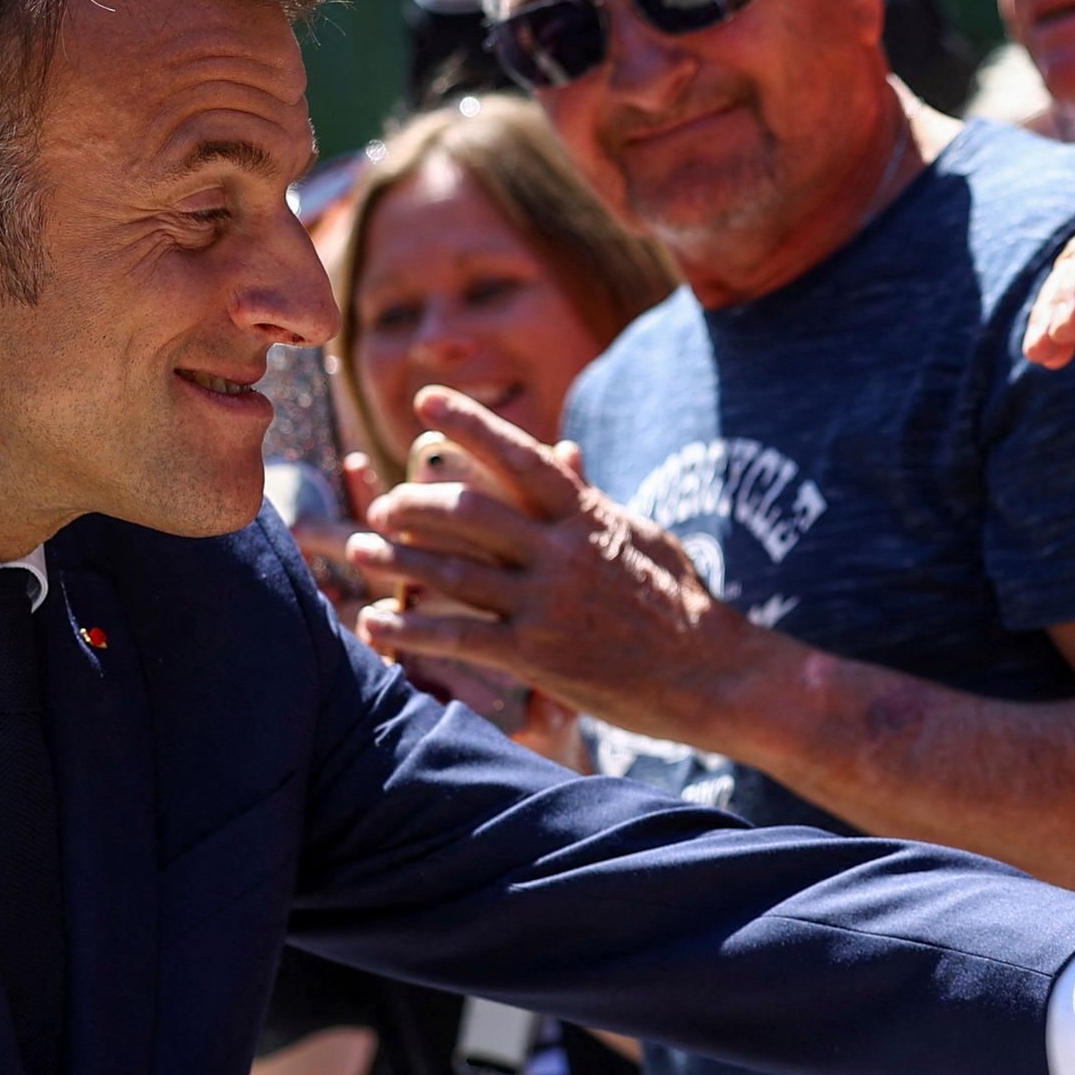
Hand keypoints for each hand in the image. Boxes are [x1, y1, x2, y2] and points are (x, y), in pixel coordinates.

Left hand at [352, 387, 768, 743]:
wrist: (714, 676)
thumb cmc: (682, 604)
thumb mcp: (642, 537)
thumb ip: (592, 497)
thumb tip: (563, 453)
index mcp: (587, 516)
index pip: (520, 455)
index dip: (470, 422)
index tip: (426, 398)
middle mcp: (562, 552)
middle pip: (468, 511)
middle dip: (414, 503)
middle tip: (383, 506)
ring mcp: (548, 604)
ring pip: (453, 570)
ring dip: (398, 558)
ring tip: (360, 549)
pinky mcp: (538, 656)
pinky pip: (459, 635)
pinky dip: (409, 627)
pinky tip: (375, 622)